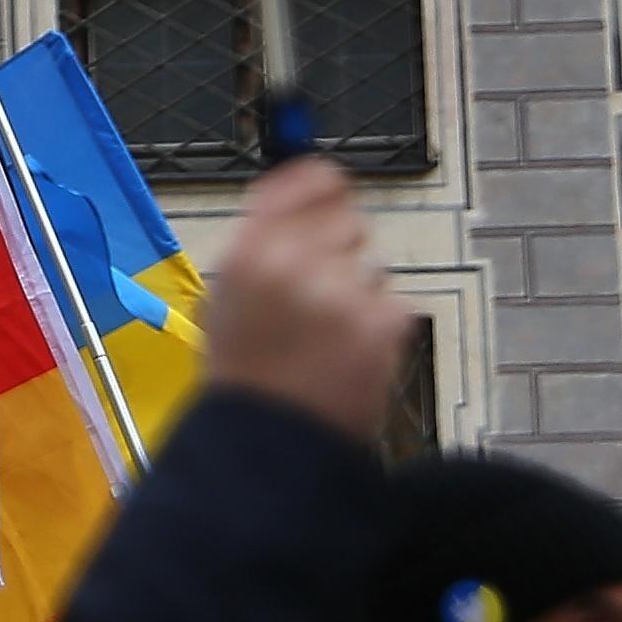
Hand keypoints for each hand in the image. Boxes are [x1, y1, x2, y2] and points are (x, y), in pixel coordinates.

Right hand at [201, 153, 412, 443]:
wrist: (270, 441)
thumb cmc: (244, 372)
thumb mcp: (226, 294)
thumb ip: (264, 241)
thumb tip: (306, 193)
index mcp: (249, 248)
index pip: (308, 181)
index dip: (325, 186)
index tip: (332, 192)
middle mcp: (295, 259)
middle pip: (349, 220)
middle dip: (342, 250)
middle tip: (323, 289)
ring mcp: (342, 291)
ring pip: (374, 266)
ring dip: (360, 291)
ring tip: (330, 332)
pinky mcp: (381, 324)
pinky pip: (394, 304)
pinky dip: (379, 326)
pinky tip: (349, 352)